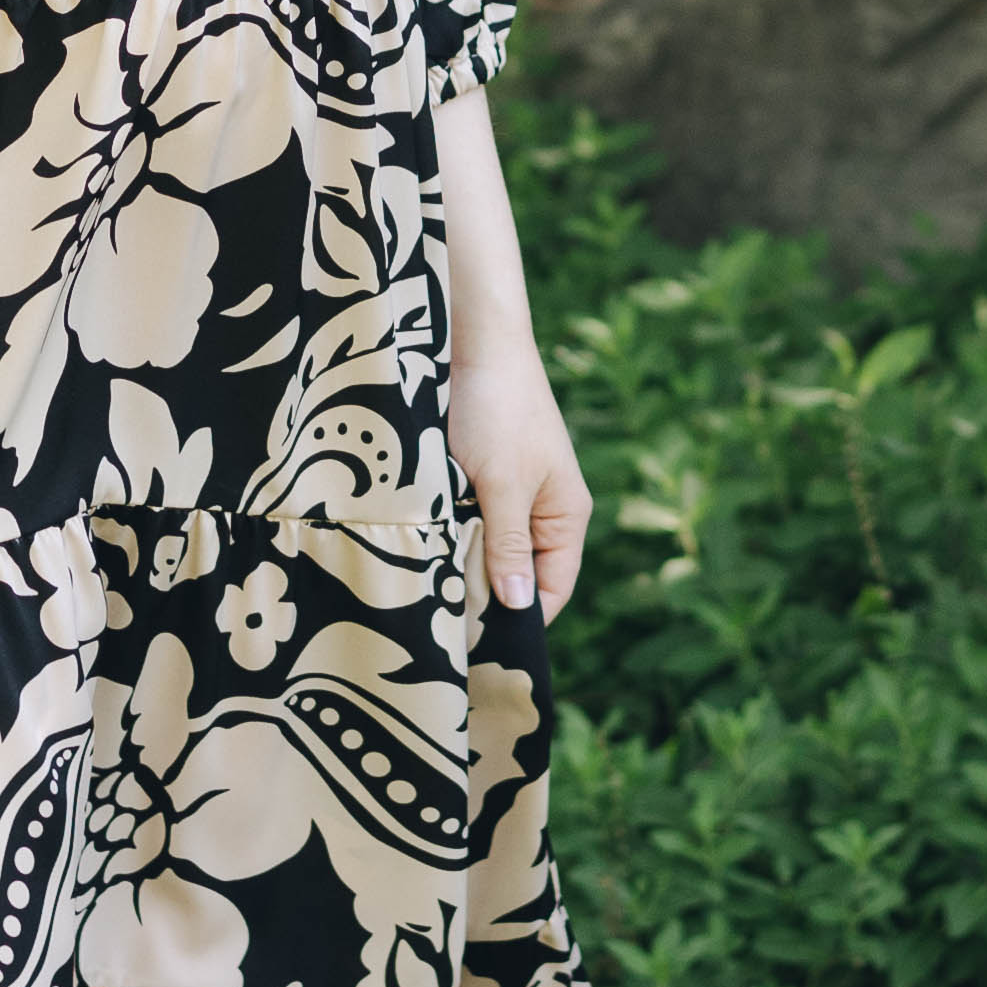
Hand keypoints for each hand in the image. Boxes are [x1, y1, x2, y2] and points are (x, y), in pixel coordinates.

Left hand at [450, 332, 587, 623]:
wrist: (473, 340)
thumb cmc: (498, 409)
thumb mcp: (503, 484)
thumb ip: (509, 546)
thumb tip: (519, 609)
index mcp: (565, 516)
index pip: (550, 591)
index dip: (519, 621)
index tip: (477, 646)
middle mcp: (542, 510)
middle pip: (517, 576)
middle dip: (485, 596)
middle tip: (444, 622)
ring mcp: (510, 493)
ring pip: (486, 552)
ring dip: (461, 565)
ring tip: (429, 587)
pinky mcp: (479, 478)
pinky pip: (467, 524)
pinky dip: (448, 536)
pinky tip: (422, 548)